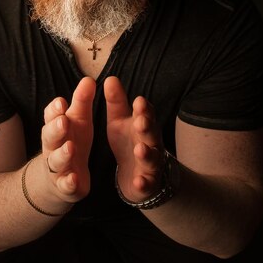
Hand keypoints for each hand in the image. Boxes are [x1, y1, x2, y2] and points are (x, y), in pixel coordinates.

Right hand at [41, 77, 95, 203]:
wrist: (60, 177)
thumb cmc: (70, 141)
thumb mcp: (79, 121)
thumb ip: (82, 102)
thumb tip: (88, 78)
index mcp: (57, 128)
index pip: (50, 117)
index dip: (54, 110)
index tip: (61, 102)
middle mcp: (53, 146)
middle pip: (49, 137)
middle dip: (56, 129)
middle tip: (63, 121)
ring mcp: (57, 167)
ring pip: (56, 160)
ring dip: (62, 154)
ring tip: (70, 147)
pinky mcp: (65, 186)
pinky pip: (65, 185)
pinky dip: (68, 183)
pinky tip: (74, 179)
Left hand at [105, 76, 163, 202]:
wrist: (138, 174)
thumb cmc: (129, 141)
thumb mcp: (119, 121)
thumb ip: (116, 102)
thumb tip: (110, 78)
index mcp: (142, 125)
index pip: (145, 114)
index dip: (143, 109)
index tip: (138, 101)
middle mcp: (150, 143)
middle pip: (151, 134)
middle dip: (147, 127)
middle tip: (140, 121)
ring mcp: (150, 164)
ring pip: (151, 158)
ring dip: (146, 154)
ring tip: (140, 149)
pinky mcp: (146, 184)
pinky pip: (146, 184)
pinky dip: (143, 183)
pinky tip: (138, 182)